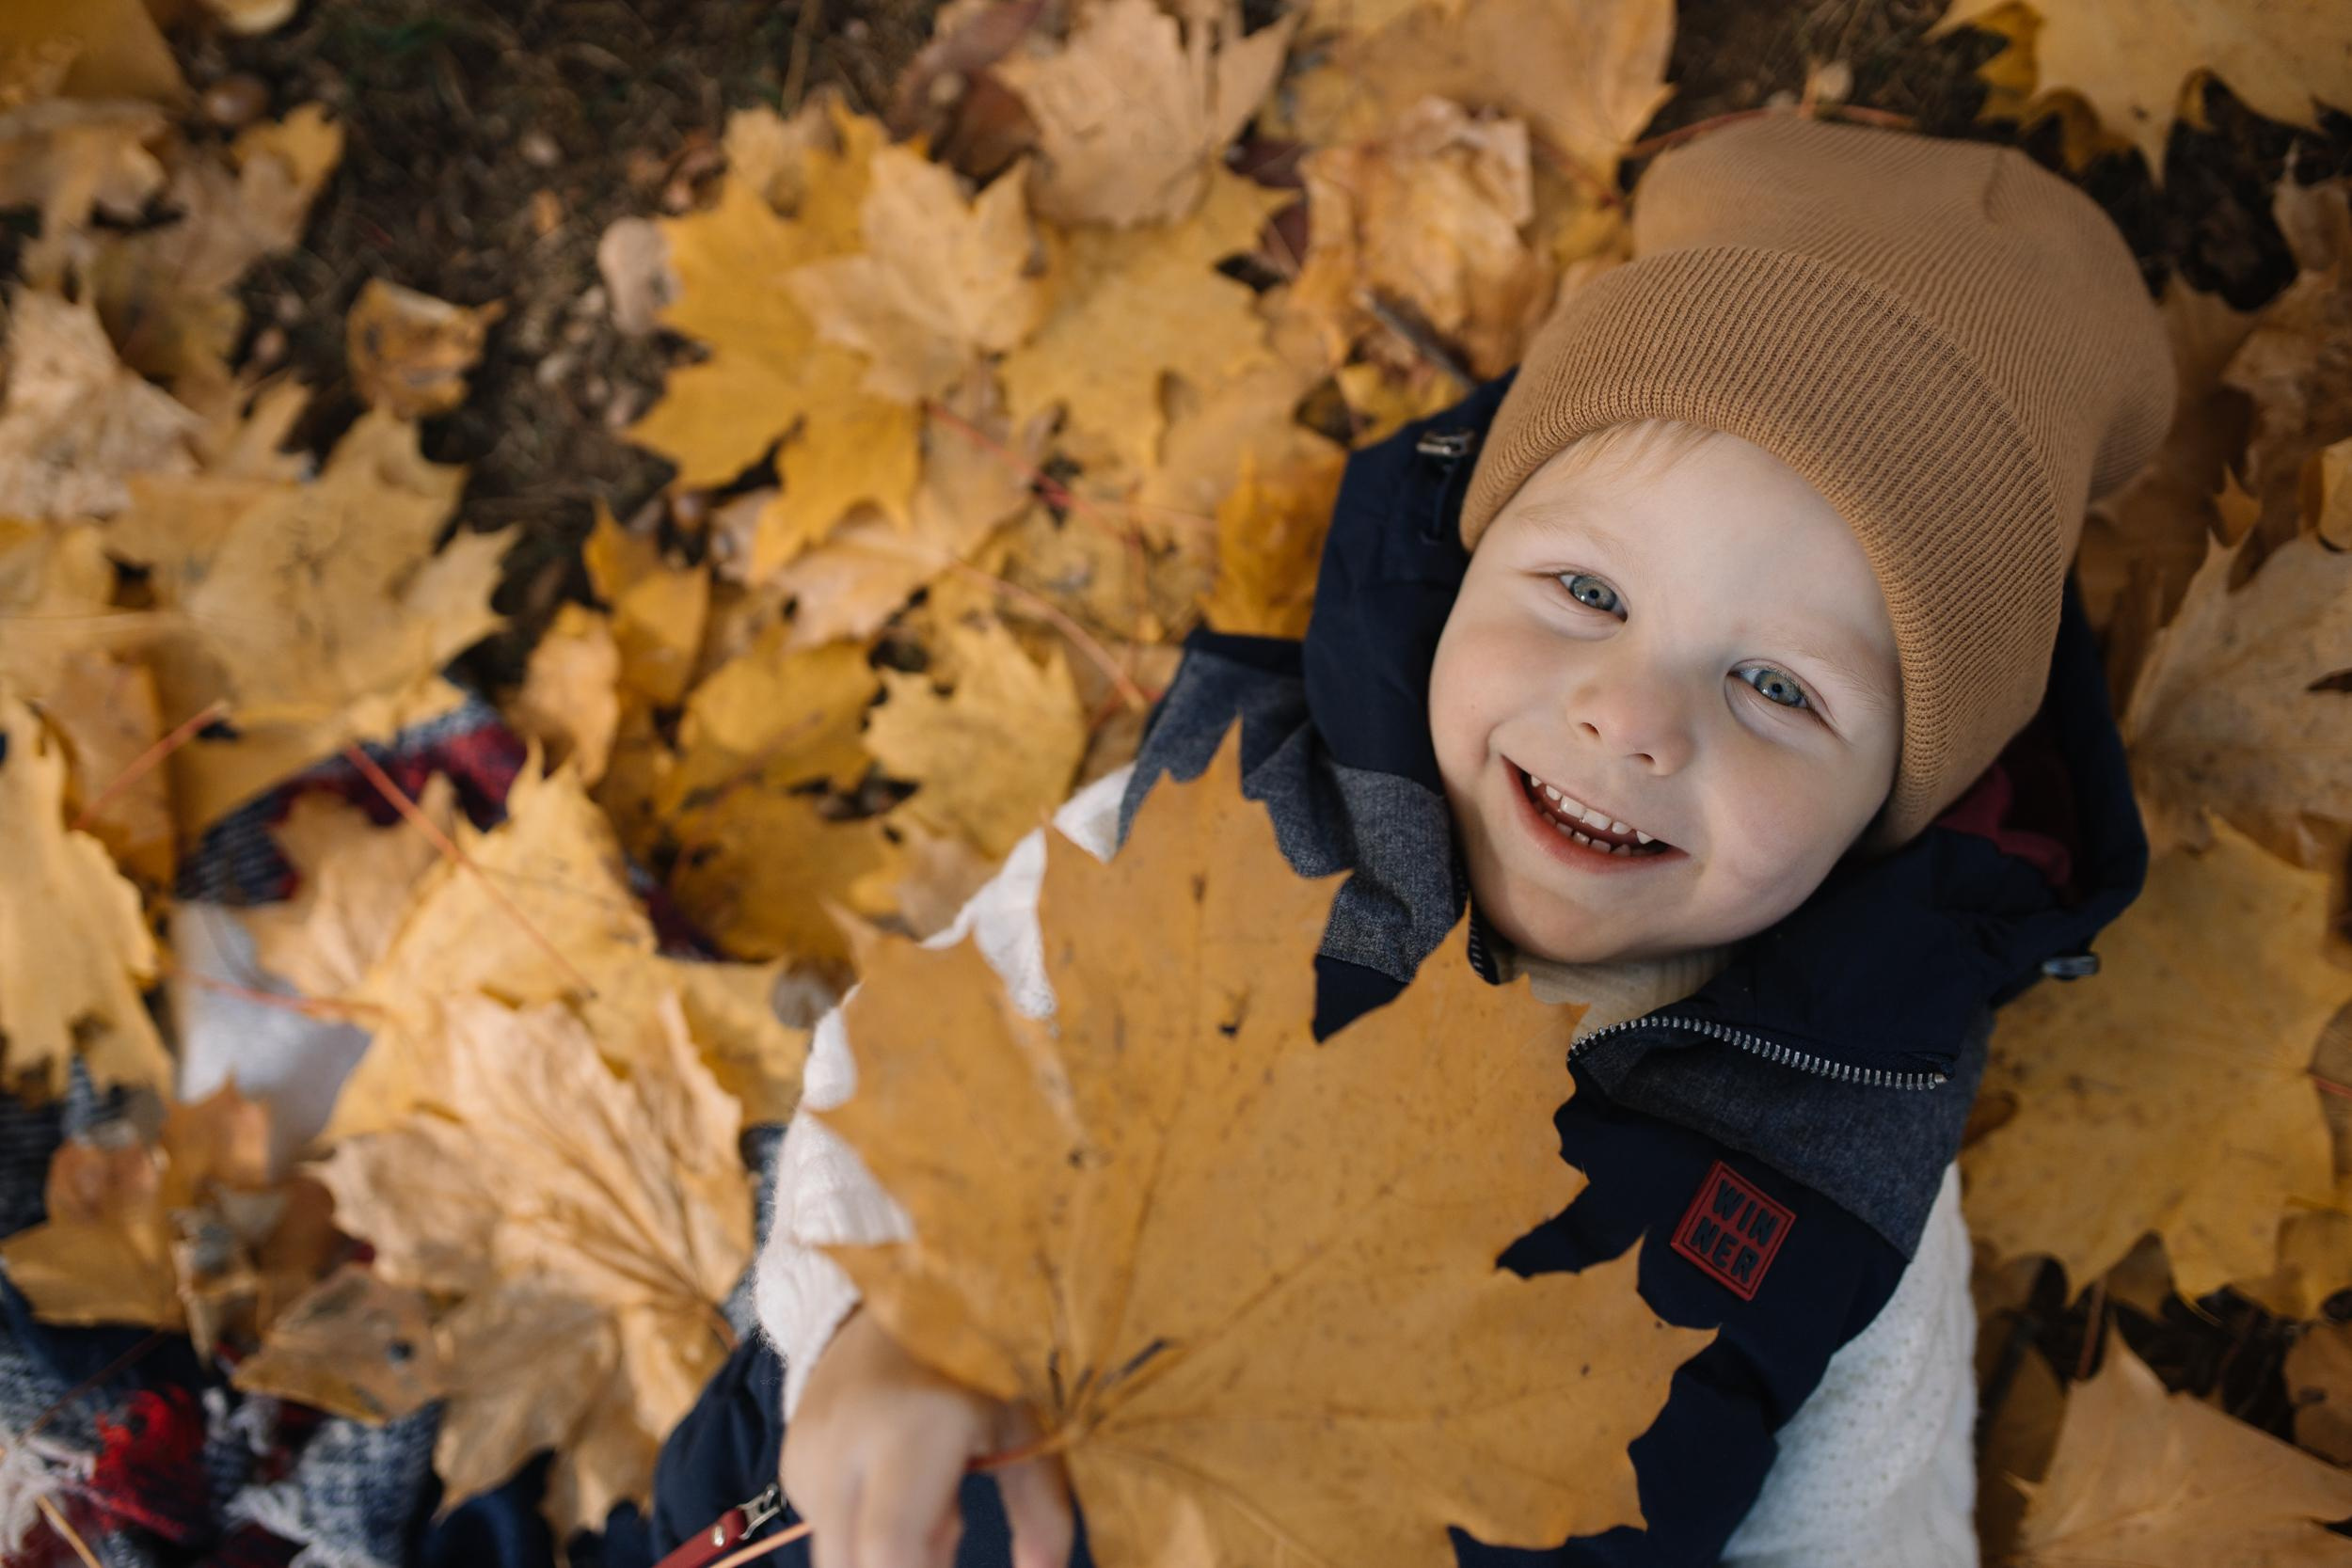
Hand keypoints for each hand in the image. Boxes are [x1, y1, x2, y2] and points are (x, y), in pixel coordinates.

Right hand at [782, 1306, 1076, 1567]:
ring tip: (932, 1498)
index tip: (951, 1565)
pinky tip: (898, 1485)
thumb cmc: (978, 1361)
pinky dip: (863, 1531)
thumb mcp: (1023, 1425)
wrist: (900, 1292)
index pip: (891, 1546)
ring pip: (835, 1553)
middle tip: (948, 1539)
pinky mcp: (792, 1461)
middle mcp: (848, 1442)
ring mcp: (810, 1451)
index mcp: (915, 1429)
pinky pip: (824, 1527)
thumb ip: (1041, 1510)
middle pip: (849, 1565)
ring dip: (882, 1555)